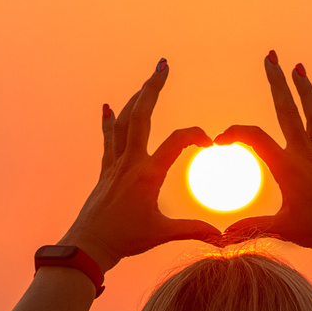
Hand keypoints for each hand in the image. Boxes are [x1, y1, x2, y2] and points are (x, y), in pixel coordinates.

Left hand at [61, 60, 220, 268]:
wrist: (89, 244)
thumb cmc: (125, 240)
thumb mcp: (163, 234)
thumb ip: (193, 230)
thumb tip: (222, 238)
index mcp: (148, 174)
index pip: (176, 142)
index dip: (195, 136)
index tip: (208, 143)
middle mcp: (130, 162)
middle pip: (141, 115)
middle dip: (152, 88)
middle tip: (163, 65)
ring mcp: (115, 163)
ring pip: (124, 121)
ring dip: (136, 99)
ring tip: (147, 82)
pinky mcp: (105, 170)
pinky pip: (109, 138)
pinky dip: (110, 121)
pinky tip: (108, 106)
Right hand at [214, 53, 311, 253]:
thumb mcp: (279, 229)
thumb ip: (250, 228)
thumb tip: (223, 236)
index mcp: (286, 166)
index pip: (255, 138)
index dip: (235, 133)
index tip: (220, 140)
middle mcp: (305, 154)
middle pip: (288, 110)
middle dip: (277, 82)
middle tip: (270, 57)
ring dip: (306, 91)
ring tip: (298, 68)